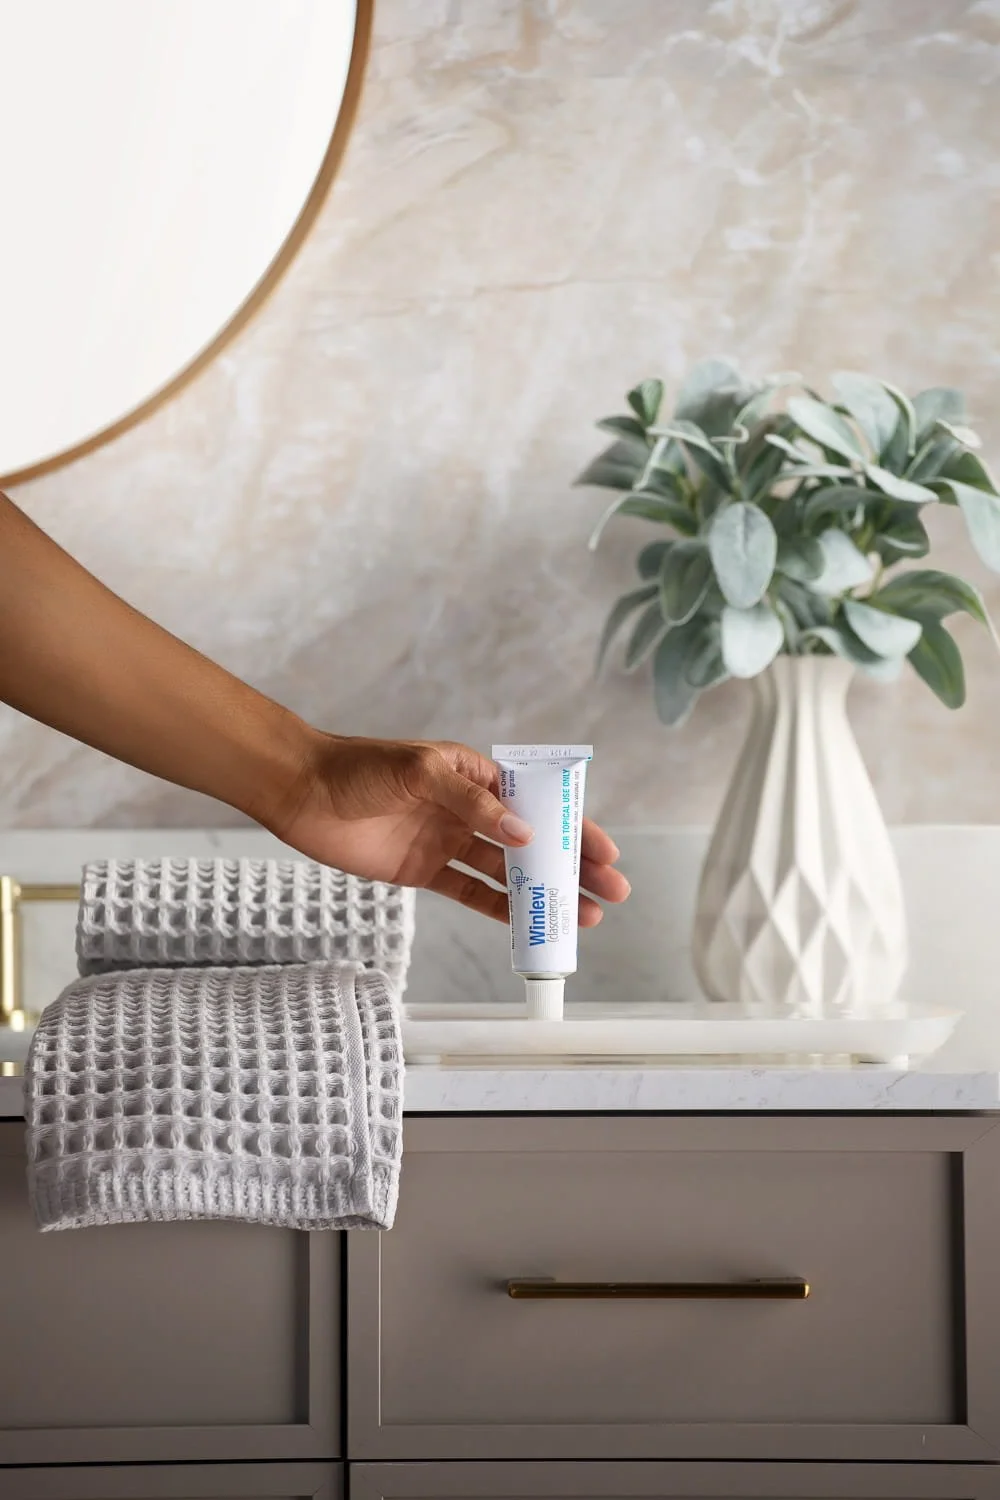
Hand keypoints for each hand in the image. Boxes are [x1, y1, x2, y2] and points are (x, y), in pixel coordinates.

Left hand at [266, 732, 629, 923]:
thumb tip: (523, 833)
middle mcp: (469, 809)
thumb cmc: (360, 768)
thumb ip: (472, 803)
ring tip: (583, 916)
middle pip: (533, 842)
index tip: (605, 852)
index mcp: (476, 776)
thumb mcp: (420, 772)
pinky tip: (528, 925)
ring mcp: (449, 841)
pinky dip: (502, 910)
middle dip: (573, 866)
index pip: (537, 801)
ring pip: (509, 873)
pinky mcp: (425, 871)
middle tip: (610, 892)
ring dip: (545, 893)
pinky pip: (473, 893)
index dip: (574, 826)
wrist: (303, 793)